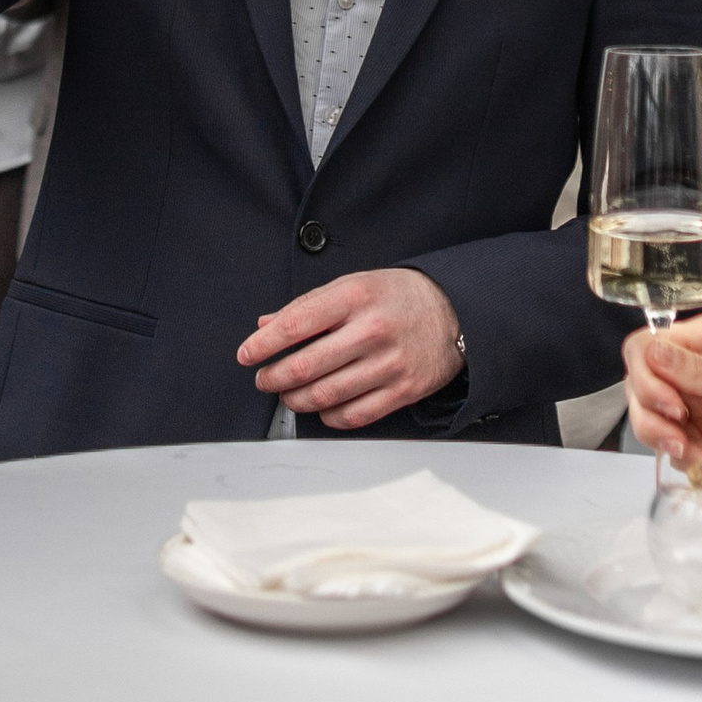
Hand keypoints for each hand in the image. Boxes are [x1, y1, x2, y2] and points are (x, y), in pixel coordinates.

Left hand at [238, 269, 464, 426]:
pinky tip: (322, 407)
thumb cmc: (398, 296)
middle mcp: (371, 330)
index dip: (263, 345)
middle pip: (305, 366)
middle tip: (265, 378)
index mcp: (355, 296)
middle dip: (273, 377)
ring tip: (289, 394)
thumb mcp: (353, 285)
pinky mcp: (403, 391)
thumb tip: (266, 326)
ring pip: (324, 396)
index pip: (295, 324)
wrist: (454, 312)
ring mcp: (389, 364)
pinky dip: (328, 417)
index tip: (247, 354)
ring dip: (296, 400)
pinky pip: (353, 416)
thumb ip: (308, 306)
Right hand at [624, 313, 701, 470]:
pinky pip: (678, 448)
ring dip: (672, 445)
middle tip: (681, 442)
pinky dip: (693, 460)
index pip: (644, 348)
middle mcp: (692, 369)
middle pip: (640, 389)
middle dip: (653, 420)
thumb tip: (652, 351)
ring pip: (653, 422)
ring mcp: (698, 403)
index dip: (645, 377)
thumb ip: (700, 371)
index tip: (672, 406)